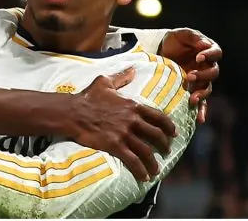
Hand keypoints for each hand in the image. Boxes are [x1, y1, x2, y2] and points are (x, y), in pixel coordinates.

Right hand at [70, 67, 176, 182]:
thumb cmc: (88, 97)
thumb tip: (132, 70)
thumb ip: (121, 77)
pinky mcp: (115, 146)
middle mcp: (132, 120)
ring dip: (154, 162)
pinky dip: (140, 170)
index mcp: (133, 105)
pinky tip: (144, 176)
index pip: (158, 117)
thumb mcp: (105, 82)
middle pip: (156, 135)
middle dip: (164, 145)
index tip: (174, 134)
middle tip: (166, 151)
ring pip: (146, 151)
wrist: (74, 112)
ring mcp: (124, 134)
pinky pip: (133, 160)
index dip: (169, 126)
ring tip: (156, 169)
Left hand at [159, 28, 221, 123]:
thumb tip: (204, 44)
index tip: (198, 57)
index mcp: (208, 51)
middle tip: (190, 76)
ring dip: (202, 94)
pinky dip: (202, 111)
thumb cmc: (174, 41)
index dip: (210, 55)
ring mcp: (201, 80)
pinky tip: (200, 120)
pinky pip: (202, 103)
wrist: (161, 52)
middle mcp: (207, 67)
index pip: (216, 53)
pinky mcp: (193, 91)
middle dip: (203, 75)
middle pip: (213, 73)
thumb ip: (192, 36)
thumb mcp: (181, 34)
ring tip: (193, 99)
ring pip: (207, 89)